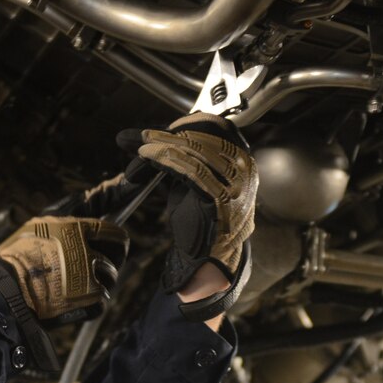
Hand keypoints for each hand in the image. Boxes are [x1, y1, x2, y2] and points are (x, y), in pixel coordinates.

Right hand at [0, 216, 128, 324]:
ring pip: (109, 279)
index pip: (113, 232)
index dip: (118, 238)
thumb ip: (67, 215)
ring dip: (98, 283)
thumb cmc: (16, 257)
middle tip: (103, 265)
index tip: (119, 243)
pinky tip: (73, 301)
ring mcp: (88, 278)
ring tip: (76, 286)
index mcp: (75, 230)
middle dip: (113, 260)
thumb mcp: (39, 224)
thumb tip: (87, 198)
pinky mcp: (87, 301)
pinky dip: (89, 304)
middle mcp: (85, 252)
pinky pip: (100, 302)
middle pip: (117, 256)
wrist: (4, 290)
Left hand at [136, 112, 256, 293]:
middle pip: (204, 137)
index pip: (215, 127)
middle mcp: (244, 168)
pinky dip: (166, 160)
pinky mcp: (222, 199)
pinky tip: (148, 158)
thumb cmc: (200, 218)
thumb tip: (146, 136)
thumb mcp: (191, 179)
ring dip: (161, 146)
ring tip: (139, 147)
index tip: (154, 130)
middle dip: (166, 134)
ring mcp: (237, 184)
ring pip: (195, 151)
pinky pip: (191, 171)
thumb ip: (179, 157)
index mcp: (241, 159)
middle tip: (137, 137)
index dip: (183, 124)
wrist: (209, 258)